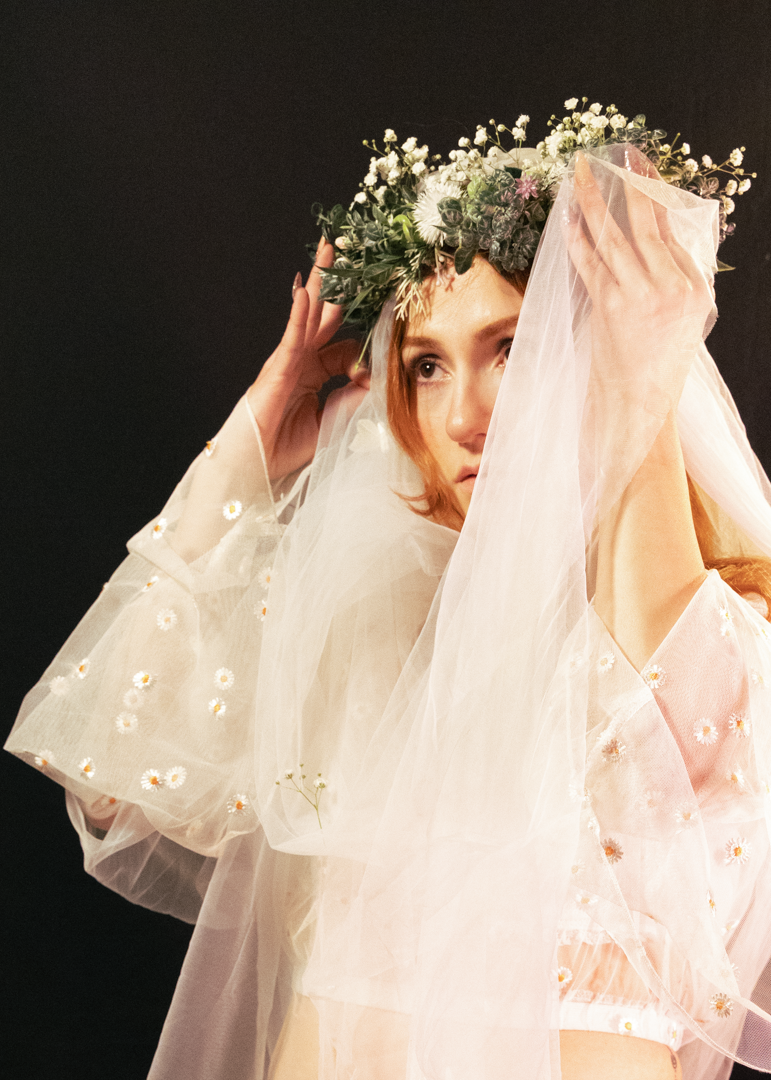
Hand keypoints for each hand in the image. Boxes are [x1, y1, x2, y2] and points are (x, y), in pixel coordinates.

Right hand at [246, 239, 366, 477]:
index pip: (344, 347)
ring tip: (329, 248)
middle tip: (346, 245)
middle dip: (335, 279)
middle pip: (323, 311)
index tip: (378, 365)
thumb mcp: (336, 419)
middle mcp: (301, 358)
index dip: (365, 354)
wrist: (258, 465)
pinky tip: (305, 292)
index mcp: (313, 371)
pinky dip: (299, 315)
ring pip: (308, 312)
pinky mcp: (278, 368)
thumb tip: (379, 377)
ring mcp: (288, 359)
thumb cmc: (289, 446)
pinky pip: (292, 336)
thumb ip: (358, 397)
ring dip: (319, 279)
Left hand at [566, 151, 713, 417]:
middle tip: (617, 156)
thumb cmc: (656, 364)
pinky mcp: (610, 308)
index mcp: (694, 290)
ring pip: (615, 238)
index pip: (669, 233)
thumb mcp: (678, 320)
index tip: (637, 171)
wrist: (639, 404)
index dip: (650, 197)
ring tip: (582, 174)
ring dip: (595, 202)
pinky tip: (567, 216)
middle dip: (631, 186)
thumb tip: (647, 240)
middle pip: (647, 225)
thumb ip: (667, 280)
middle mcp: (672, 289)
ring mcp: (640, 298)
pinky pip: (590, 263)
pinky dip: (577, 237)